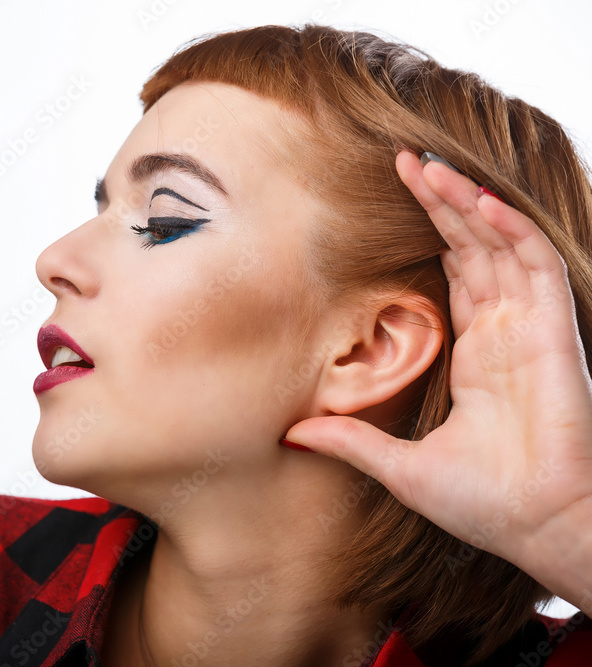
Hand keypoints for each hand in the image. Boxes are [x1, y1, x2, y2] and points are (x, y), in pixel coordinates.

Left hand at [283, 149, 591, 612]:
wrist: (537, 528)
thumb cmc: (483, 503)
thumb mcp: (399, 467)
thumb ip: (350, 441)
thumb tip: (292, 432)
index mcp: (477, 355)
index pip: (455, 275)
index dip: (430, 234)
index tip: (392, 201)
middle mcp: (506, 333)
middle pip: (473, 248)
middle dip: (441, 203)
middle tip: (403, 161)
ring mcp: (531, 329)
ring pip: (501, 245)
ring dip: (468, 202)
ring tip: (428, 165)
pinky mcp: (555, 333)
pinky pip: (538, 266)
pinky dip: (513, 228)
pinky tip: (480, 200)